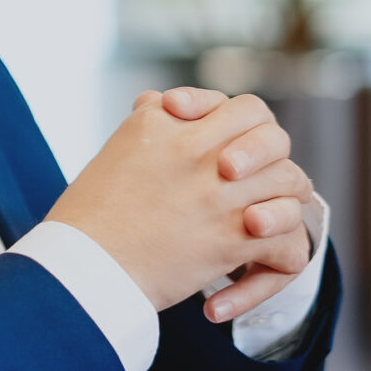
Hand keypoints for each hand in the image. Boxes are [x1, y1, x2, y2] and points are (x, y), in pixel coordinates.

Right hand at [45, 88, 316, 315]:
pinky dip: (278, 261)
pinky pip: (286, 244)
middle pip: (274, 138)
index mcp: (163, 123)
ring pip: (291, 184)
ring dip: (284, 207)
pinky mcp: (232, 239)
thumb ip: (147, 122)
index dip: (248, 127)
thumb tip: (164, 102)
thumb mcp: (114, 151)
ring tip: (260, 226)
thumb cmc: (87, 217)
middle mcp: (194, 150)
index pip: (241, 108)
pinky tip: (255, 266)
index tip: (228, 150)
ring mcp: (218, 193)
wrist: (79, 268)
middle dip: (275, 161)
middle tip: (253, 187)